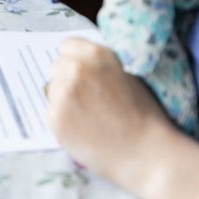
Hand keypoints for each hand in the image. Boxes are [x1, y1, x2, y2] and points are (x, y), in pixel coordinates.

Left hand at [47, 38, 177, 191]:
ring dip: (63, 100)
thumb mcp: (127, 76)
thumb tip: (81, 62)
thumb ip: (100, 65)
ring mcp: (62, 93)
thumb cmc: (144, 116)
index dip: (75, 60)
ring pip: (52, 90)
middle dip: (67, 79)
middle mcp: (75, 69)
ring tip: (88, 117)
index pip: (67, 46)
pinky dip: (63, 120)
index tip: (81, 72)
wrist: (147, 153)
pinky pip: (51, 113)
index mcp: (95, 55)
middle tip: (86, 99)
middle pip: (57, 67)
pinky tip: (83, 129)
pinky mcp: (54, 117)